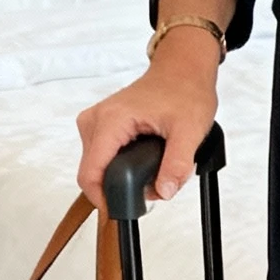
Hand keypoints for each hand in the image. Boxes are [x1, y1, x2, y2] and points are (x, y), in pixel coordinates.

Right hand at [76, 38, 218, 209]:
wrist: (182, 69)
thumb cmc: (185, 91)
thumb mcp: (190, 130)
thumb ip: (177, 164)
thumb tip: (164, 191)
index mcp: (111, 120)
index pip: (90, 173)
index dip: (103, 198)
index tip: (123, 210)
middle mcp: (95, 120)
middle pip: (92, 172)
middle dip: (120, 188)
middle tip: (155, 185)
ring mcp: (95, 121)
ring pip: (96, 166)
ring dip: (122, 177)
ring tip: (154, 168)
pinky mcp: (100, 124)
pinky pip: (101, 156)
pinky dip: (120, 165)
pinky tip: (143, 159)